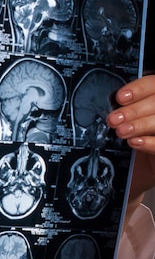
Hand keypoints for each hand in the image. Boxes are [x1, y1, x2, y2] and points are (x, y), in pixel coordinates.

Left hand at [107, 75, 154, 215]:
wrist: (128, 174)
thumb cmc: (125, 146)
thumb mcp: (122, 125)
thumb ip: (121, 112)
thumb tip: (108, 104)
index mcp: (152, 101)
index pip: (153, 84)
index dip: (139, 88)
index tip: (120, 97)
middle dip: (134, 110)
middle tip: (113, 119)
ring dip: (140, 125)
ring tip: (122, 132)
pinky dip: (149, 142)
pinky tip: (135, 142)